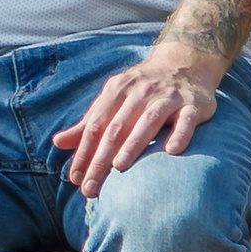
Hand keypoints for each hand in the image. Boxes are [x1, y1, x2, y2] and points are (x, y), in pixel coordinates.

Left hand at [50, 39, 221, 196]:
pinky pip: (186, 119)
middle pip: (116, 128)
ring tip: (119, 167)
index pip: (95, 126)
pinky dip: (180, 134)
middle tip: (91, 187)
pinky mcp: (193, 104)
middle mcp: (140, 92)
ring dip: (133, 144)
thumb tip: (57, 143)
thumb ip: (88, 124)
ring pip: (148, 121)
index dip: (83, 152)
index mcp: (116, 91)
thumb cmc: (142, 91)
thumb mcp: (113, 101)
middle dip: (101, 159)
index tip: (75, 179)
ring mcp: (167, 96)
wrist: (183, 64)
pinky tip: (172, 151)